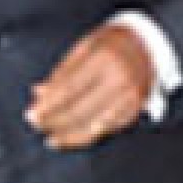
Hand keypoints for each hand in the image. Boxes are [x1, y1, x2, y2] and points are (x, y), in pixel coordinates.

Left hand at [25, 22, 154, 149]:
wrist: (149, 42)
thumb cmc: (111, 42)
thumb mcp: (84, 47)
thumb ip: (61, 72)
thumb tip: (38, 92)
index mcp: (102, 59)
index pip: (68, 89)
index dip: (48, 105)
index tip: (32, 114)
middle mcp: (118, 80)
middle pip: (80, 109)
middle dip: (55, 121)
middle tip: (37, 125)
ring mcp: (130, 96)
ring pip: (95, 124)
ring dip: (71, 135)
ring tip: (53, 140)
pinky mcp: (137, 107)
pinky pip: (111, 128)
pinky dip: (92, 134)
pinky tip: (76, 138)